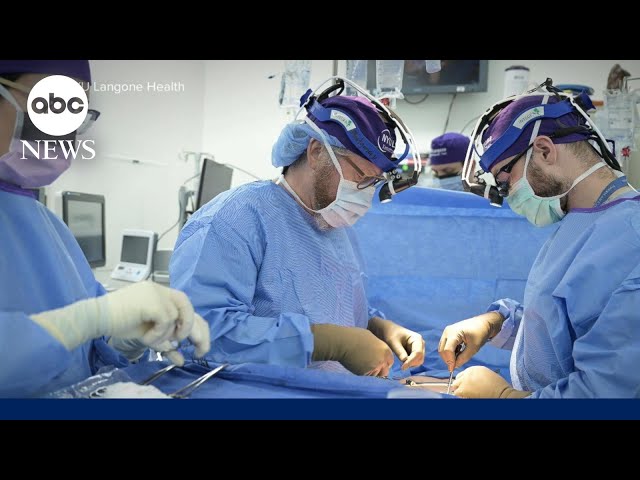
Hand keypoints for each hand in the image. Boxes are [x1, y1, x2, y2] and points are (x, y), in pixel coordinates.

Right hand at [31, 282, 209, 365]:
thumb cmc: (118, 323)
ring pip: (176, 316)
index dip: (194, 325)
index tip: (198, 344)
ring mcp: (155, 292)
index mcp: (160, 294)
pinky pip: (166, 320)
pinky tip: (146, 337)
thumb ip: (165, 341)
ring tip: (151, 340)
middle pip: (187, 305)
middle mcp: (159, 289)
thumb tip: (179, 357)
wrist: (96, 318)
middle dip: (193, 329)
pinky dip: (159, 333)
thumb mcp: (149, 334)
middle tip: (196, 349)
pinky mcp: (151, 300)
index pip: (184, 306)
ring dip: (166, 334)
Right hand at [311, 324, 393, 375]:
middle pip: (385, 371)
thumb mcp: (371, 338)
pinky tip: (357, 366)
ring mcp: (374, 368)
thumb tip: (377, 352)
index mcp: (385, 350)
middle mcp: (381, 360)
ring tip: (362, 366)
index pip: (390, 362)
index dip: (384, 363)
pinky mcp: (364, 373)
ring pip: (376, 376)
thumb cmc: (354, 336)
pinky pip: (366, 376)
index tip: (378, 363)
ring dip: (371, 373)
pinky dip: (363, 374)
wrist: (343, 342)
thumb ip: (378, 347)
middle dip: (379, 371)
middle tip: (370, 367)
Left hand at [368, 317, 424, 369]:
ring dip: (410, 364)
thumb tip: (405, 361)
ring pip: (418, 361)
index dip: (411, 361)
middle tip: (401, 366)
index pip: (418, 353)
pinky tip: (402, 361)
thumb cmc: (391, 334)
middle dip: (411, 363)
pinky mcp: (415, 353)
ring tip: (400, 362)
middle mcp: (420, 344)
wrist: (389, 331)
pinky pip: (415, 362)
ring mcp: (419, 349)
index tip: (402, 367)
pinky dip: (409, 364)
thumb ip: (399, 351)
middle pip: (420, 358)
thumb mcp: (393, 342)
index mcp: (417, 339)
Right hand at [438, 311, 503, 371]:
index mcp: (453, 333)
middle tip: (456, 365)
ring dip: (448, 356)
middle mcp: (447, 331)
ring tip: (459, 358)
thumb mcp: (474, 348)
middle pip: (442, 350)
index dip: (449, 361)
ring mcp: (447, 332)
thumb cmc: (480, 333)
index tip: (453, 369)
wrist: (483, 323)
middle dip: (448, 359)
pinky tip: (458, 352)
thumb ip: (463, 357)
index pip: (447, 350)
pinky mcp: (448, 334)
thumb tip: (455, 366)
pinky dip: (450, 352)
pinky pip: (445, 345)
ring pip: (442, 348)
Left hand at [451, 366, 529, 397]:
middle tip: (465, 391)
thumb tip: (469, 383)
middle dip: (460, 385)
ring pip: (455, 386)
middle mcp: (467, 372)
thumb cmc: (497, 386)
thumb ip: (475, 377)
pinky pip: (457, 393)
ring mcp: (465, 380)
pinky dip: (460, 395)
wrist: (500, 392)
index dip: (463, 381)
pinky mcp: (464, 389)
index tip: (466, 386)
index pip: (462, 374)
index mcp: (474, 368)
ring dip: (459, 390)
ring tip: (467, 395)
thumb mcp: (485, 375)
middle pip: (457, 379)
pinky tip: (468, 397)